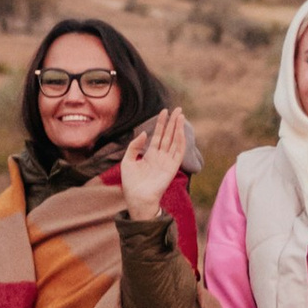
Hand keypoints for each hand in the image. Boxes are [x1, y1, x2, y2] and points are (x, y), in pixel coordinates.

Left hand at [117, 103, 186, 218]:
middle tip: (177, 109)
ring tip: (180, 115)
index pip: (158, 135)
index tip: (164, 111)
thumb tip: (143, 133)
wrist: (137, 198)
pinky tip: (180, 130)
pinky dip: (180, 140)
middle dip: (173, 122)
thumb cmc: (131, 183)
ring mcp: (167, 161)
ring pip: (174, 141)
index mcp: (150, 155)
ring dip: (178, 128)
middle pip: (168, 135)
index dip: (161, 123)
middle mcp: (161, 156)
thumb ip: (134, 146)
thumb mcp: (127, 161)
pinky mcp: (172, 167)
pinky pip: (178, 152)